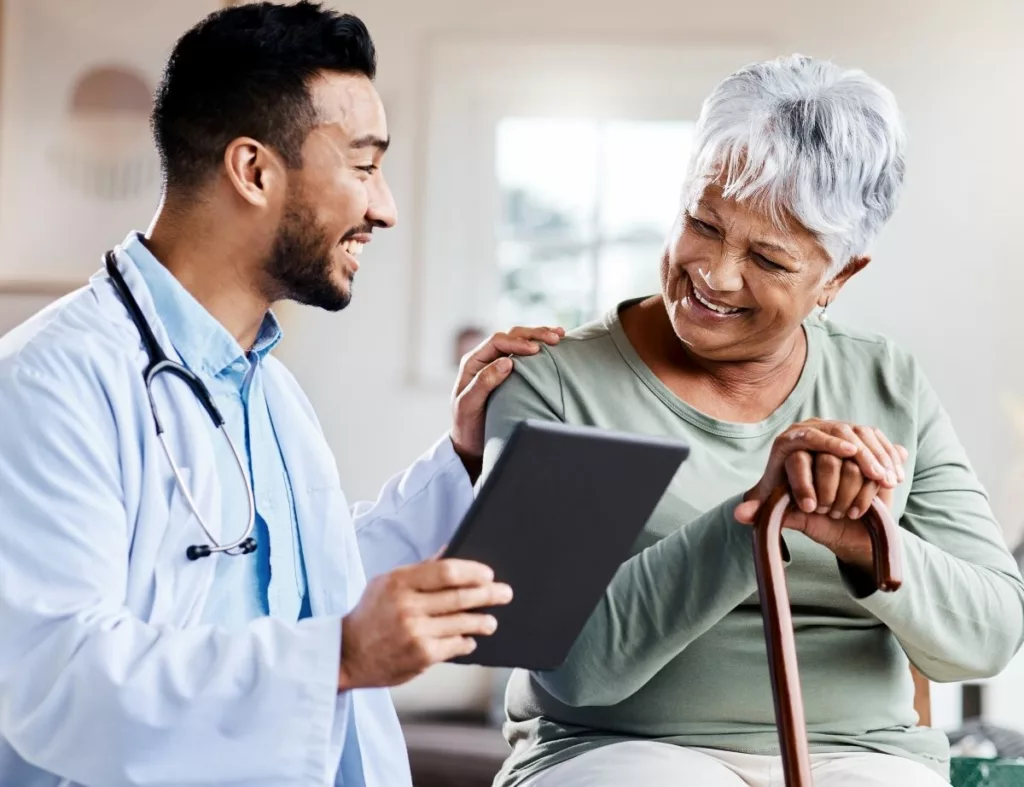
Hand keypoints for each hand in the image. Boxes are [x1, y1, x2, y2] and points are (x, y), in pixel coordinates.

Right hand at [338, 559, 512, 690]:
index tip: (488, 574)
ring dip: (483, 621)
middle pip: (460, 596)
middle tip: (504, 592)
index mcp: (399, 581)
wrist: (346, 654)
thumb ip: (420, 570)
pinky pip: (455, 645)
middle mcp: (408, 606)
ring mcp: (416, 632)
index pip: (447, 571)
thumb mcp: (386, 583)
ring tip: (491, 621)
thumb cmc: (370, 615)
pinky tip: (470, 640)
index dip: (473, 571)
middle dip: (489, 594)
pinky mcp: (422, 656)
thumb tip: (450, 551)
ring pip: (462, 622)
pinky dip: (466, 642)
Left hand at [450, 326, 563, 478]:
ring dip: (539, 336)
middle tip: (556, 338)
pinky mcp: (509, 372)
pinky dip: (539, 347)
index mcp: (472, 362)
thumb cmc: (467, 426)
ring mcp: (497, 364)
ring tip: (560, 335)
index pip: (497, 341)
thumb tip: (507, 361)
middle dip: (533, 334)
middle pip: (510, 335)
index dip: (517, 342)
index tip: (536, 350)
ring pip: (519, 341)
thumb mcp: (469, 405)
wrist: (470, 442)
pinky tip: (555, 347)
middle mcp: (485, 359)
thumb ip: (484, 382)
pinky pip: (524, 354)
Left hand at [735, 419, 908, 569]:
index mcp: (788, 442)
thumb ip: (761, 512)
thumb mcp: (780, 510)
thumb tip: (740, 515)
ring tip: (886, 479)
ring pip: (861, 434)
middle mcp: (812, 429)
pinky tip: (894, 476)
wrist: (822, 501)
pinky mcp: (859, 436)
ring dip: (877, 457)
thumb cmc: (798, 506)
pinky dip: (887, 456)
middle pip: (838, 432)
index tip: (847, 454)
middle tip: (874, 474)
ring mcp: (837, 430)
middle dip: (860, 454)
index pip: (806, 437)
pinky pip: (876, 439)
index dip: (828, 444)